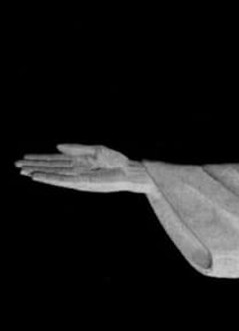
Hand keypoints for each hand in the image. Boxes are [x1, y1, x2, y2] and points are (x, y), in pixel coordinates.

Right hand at [16, 144, 152, 192]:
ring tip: (24, 172)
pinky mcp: (82, 184)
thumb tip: (57, 147)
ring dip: (38, 173)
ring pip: (53, 175)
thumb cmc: (116, 161)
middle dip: (34, 166)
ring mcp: (77, 178)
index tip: (24, 158)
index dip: (39, 159)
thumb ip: (76, 149)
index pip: (54, 160)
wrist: (130, 171)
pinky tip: (39, 177)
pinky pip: (63, 180)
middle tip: (16, 166)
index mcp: (77, 161)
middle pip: (50, 168)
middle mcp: (74, 170)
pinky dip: (50, 179)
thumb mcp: (96, 150)